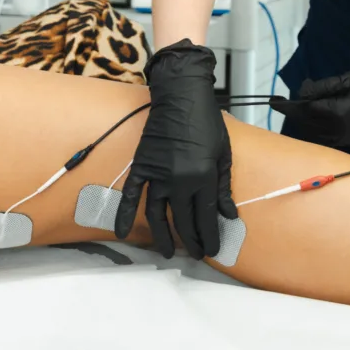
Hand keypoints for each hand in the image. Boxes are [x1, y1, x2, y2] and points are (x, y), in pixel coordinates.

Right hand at [114, 40, 236, 259]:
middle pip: (184, 220)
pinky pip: (130, 195)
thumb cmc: (207, 121)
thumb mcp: (224, 153)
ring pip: (158, 214)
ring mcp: (158, 174)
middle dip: (192, 241)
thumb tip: (228, 215)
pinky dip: (123, 214)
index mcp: (203, 176)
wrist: (182, 95)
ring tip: (167, 252)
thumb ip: (224, 186)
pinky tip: (121, 233)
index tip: (213, 249)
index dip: (210, 236)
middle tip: (197, 254)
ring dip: (163, 236)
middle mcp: (180, 180)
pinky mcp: (142, 166)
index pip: (206, 216)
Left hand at [270, 68, 349, 147]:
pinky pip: (322, 138)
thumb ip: (322, 87)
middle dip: (294, 112)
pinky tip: (312, 117)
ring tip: (299, 107)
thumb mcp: (347, 80)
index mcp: (337, 113)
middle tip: (284, 101)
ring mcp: (343, 138)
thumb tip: (301, 92)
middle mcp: (337, 130)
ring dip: (303, 121)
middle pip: (306, 123)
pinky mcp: (347, 141)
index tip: (273, 101)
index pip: (305, 109)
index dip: (287, 106)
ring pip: (312, 133)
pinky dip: (313, 129)